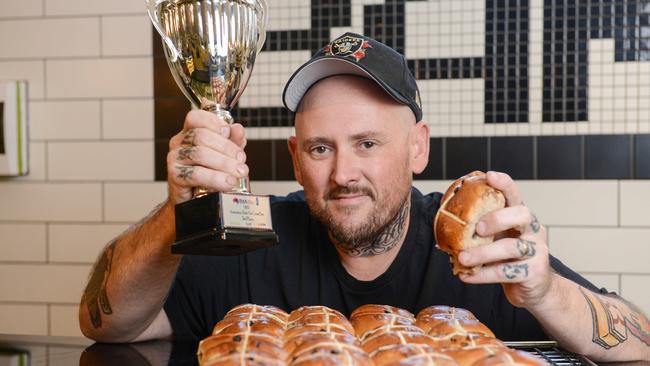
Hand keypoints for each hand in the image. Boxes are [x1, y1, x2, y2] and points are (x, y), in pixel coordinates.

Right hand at [167, 110, 248, 204]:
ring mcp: (175, 159)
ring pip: (200, 154)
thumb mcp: (225, 154)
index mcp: (189, 132)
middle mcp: (179, 143)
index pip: (195, 117)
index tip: (229, 132)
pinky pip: (196, 174)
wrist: (195, 199)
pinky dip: (215, 178)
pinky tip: (228, 182)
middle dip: (226, 147)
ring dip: (224, 163)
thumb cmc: (209, 172)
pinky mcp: (175, 176)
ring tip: (239, 172)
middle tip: (241, 159)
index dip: (213, 122)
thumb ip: (232, 140)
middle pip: (201, 136)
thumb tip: (238, 129)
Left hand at [457, 171, 552, 307]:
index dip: (504, 184)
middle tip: (477, 228)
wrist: (533, 289)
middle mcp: (533, 230)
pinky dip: (483, 275)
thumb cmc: (508, 258)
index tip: (489, 176)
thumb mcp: (495, 239)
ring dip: (483, 253)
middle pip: (522, 214)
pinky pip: (506, 272)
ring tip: (462, 258)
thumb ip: (480, 228)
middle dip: (498, 218)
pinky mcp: (534, 273)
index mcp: (521, 217)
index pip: (515, 195)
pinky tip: (466, 275)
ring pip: (512, 247)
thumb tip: (445, 216)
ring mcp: (536, 251)